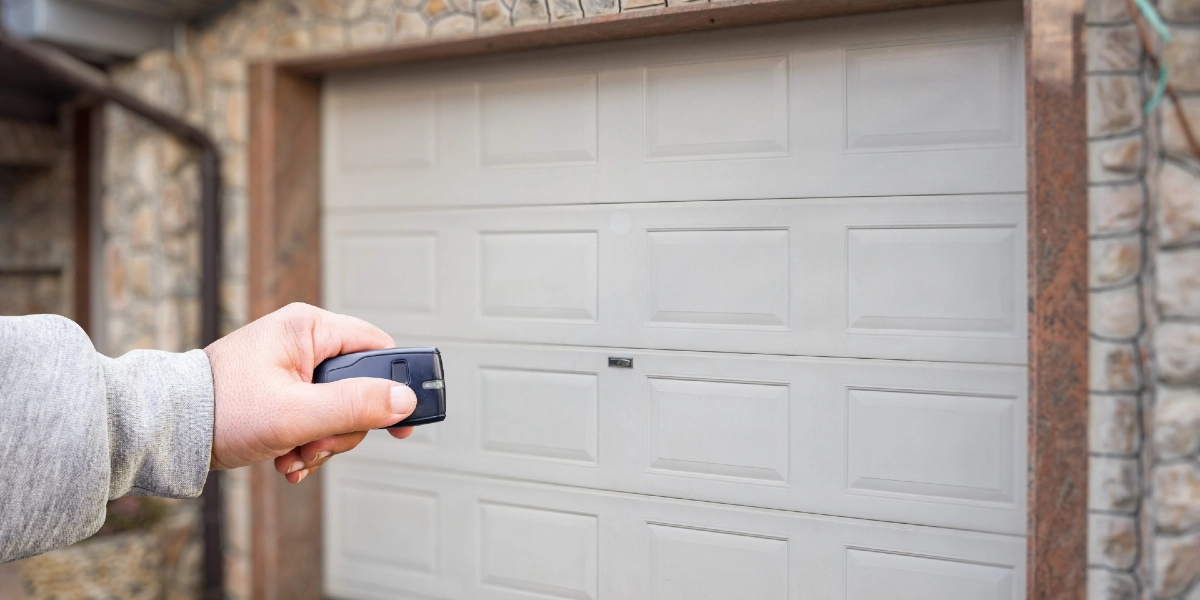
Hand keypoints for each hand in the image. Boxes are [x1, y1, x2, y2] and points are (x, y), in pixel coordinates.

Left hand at [205, 302, 417, 482]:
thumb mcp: (296, 413)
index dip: (395, 385)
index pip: (377, 348)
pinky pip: (316, 417)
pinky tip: (287, 457)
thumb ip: (355, 406)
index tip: (402, 422)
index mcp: (309, 328)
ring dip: (323, 441)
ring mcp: (292, 367)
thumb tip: (404, 400)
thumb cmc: (219, 410)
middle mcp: (303, 341)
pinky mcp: (282, 390)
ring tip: (294, 454)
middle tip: (317, 445)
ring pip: (338, 409)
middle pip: (359, 387)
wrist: (166, 431)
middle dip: (343, 427)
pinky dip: (307, 443)